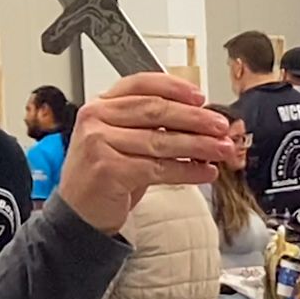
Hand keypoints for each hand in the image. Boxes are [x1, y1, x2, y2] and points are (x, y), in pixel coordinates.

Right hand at [58, 73, 233, 234]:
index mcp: (100, 105)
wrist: (78, 213)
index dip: (173, 87)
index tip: (200, 96)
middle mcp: (96, 119)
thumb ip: (150, 126)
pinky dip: (187, 170)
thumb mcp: (121, 141)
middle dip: (195, 118)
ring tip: (222, 150)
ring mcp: (99, 143)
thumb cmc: (103, 176)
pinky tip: (205, 172)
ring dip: (199, 146)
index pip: (140, 85)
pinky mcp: (109, 170)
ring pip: (160, 141)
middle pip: (155, 111)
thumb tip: (199, 119)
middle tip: (221, 126)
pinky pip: (159, 168)